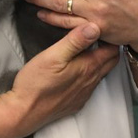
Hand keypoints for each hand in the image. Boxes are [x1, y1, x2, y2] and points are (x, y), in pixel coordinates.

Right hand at [0, 23, 118, 137]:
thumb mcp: (54, 55)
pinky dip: (92, 72)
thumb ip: (75, 41)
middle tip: (102, 33)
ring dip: (101, 59)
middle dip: (110, 46)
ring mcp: (84, 93)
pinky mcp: (76, 101)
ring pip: (102, 72)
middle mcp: (90, 81)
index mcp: (87, 67)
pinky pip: (91, 84)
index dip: (111, 36)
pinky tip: (79, 66)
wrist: (24, 112)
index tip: (104, 25)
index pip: (112, 50)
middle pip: (111, 61)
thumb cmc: (36, 82)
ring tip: (92, 45)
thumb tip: (95, 26)